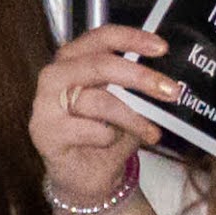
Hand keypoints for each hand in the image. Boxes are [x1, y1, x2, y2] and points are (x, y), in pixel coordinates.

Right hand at [30, 25, 183, 212]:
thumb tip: (165, 76)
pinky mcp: (44, 132)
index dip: (131, 38)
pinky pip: (90, 130)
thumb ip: (133, 85)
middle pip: (99, 65)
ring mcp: (45, 104)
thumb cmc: (103, 134)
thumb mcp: (122, 102)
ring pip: (99, 101)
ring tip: (151, 133)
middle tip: (171, 91)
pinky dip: (109, 138)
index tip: (161, 49)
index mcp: (72, 60)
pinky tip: (109, 144)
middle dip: (140, 77)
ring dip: (132, 118)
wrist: (84, 177)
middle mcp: (54, 76)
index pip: (99, 38)